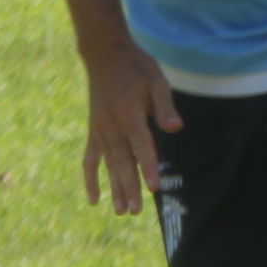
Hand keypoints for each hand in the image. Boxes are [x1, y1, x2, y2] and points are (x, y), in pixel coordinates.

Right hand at [79, 36, 180, 214]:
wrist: (105, 54)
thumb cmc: (136, 67)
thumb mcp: (156, 79)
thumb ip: (165, 106)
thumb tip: (176, 128)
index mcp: (130, 114)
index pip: (142, 146)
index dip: (149, 167)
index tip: (154, 187)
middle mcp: (112, 126)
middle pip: (124, 162)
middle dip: (130, 188)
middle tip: (136, 211)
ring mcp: (100, 130)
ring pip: (109, 165)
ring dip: (115, 189)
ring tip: (122, 211)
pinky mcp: (93, 131)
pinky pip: (90, 160)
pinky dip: (91, 179)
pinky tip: (94, 199)